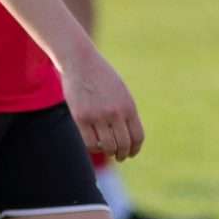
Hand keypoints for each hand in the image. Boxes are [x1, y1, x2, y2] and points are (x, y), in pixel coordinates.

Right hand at [61, 45, 143, 161]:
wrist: (81, 61)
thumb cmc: (101, 76)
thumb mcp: (120, 92)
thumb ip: (125, 111)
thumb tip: (127, 136)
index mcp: (129, 106)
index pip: (137, 137)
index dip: (135, 149)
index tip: (131, 153)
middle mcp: (115, 113)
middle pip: (123, 144)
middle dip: (122, 154)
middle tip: (119, 157)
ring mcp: (98, 116)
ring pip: (107, 146)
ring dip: (108, 152)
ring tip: (106, 150)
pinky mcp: (81, 117)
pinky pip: (90, 143)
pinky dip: (94, 148)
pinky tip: (94, 144)